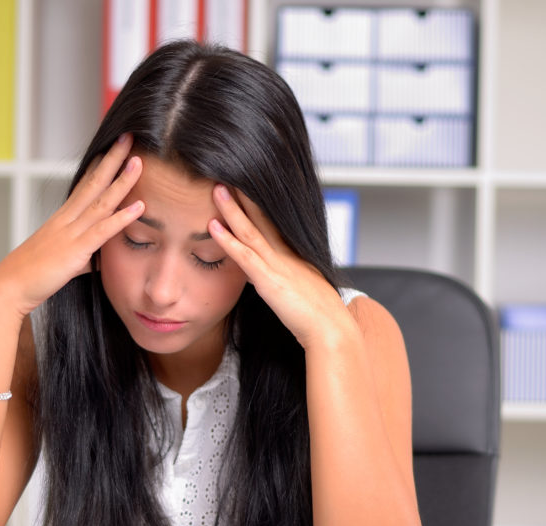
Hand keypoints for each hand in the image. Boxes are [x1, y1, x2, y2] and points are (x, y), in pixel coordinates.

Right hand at [0, 134, 144, 316]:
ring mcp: (71, 233)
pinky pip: (102, 231)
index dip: (99, 165)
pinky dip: (122, 217)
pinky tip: (139, 206)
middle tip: (128, 137)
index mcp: (62, 219)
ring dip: (122, 181)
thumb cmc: (31, 276)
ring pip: (101, 201)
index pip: (84, 185)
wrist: (10, 287)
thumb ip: (81, 255)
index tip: (113, 147)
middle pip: (94, 182)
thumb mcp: (60, 260)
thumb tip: (93, 261)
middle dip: (112, 159)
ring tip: (138, 162)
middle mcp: (67, 219)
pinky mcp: (75, 251)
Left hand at [207, 185, 352, 348]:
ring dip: (232, 209)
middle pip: (262, 219)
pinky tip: (213, 226)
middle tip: (229, 174)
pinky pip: (245, 256)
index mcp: (293, 256)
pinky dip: (228, 240)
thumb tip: (265, 279)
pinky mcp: (270, 280)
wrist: (332, 330)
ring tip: (218, 188)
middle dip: (245, 197)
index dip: (257, 206)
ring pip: (250, 230)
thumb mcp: (302, 292)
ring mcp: (277, 265)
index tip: (244, 188)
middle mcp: (285, 255)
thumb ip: (284, 281)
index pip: (272, 224)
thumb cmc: (321, 318)